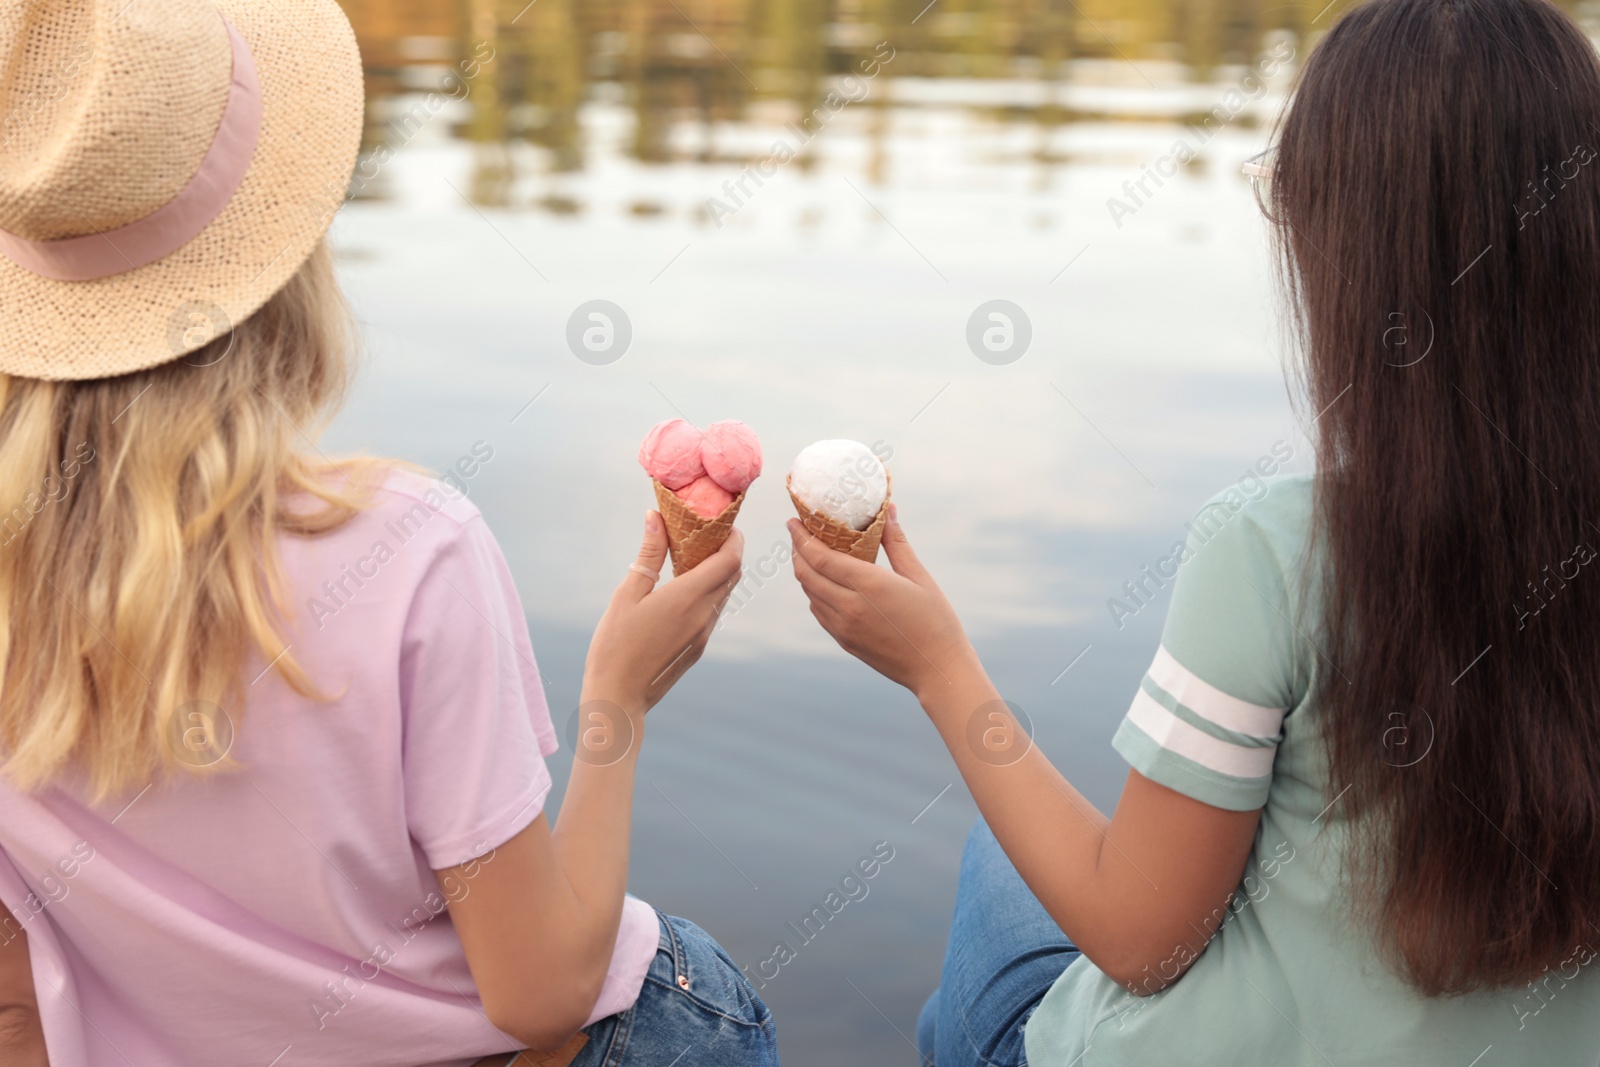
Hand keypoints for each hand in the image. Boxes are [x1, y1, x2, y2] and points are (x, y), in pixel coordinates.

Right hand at [583, 512, 743, 716]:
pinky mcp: (698, 647)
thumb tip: (656, 516)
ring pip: (724, 594)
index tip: (724, 523)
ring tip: (691, 558)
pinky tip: (682, 589)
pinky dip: (707, 592)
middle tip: (707, 535)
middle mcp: (704, 615)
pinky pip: (712, 612)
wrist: (619, 697)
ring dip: (718, 572)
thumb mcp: (627, 594)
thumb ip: (648, 554)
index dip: (734, 538)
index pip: (730, 560)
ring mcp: (704, 633)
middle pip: (733, 575)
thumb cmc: (615, 645)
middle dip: (728, 550)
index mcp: (688, 598)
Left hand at [789, 504, 973, 700]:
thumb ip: (897, 543)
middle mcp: (849, 607)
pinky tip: (824, 583)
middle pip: (807, 575)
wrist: (937, 669)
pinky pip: (819, 612)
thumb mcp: (919, 577)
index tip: (793, 521)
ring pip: (810, 594)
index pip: (820, 558)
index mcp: (868, 586)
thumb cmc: (935, 620)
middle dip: (797, 551)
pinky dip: (815, 593)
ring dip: (804, 572)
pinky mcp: (845, 641)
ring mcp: (844, 628)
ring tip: (809, 554)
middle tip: (798, 534)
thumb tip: (888, 510)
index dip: (802, 538)